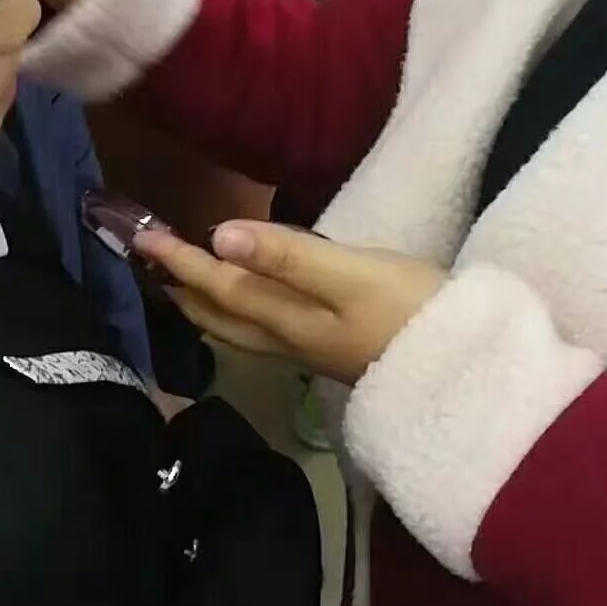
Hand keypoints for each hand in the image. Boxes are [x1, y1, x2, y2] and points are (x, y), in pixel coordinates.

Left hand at [138, 220, 446, 385]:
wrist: (467, 369)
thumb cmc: (412, 311)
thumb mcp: (351, 276)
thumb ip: (287, 256)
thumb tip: (219, 238)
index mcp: (285, 319)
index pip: (218, 286)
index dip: (178, 260)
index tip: (139, 236)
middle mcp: (285, 340)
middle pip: (218, 314)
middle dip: (179, 286)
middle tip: (144, 260)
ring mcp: (307, 349)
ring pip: (236, 327)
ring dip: (203, 302)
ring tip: (178, 282)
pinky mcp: (328, 349)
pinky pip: (259, 329)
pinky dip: (235, 312)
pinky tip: (244, 301)